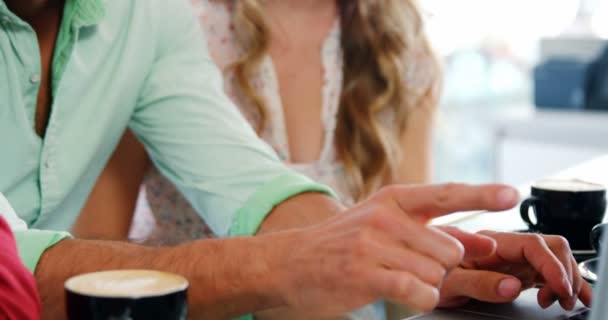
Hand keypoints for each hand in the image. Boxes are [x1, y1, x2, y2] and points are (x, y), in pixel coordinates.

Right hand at [268, 184, 518, 316]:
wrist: (291, 261)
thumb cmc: (342, 243)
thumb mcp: (383, 226)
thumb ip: (433, 232)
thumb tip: (483, 242)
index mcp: (392, 200)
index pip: (446, 193)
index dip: (482, 193)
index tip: (512, 193)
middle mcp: (385, 217)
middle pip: (449, 250)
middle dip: (440, 268)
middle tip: (410, 267)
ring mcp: (374, 244)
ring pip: (436, 275)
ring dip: (425, 285)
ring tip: (394, 277)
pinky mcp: (367, 273)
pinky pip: (420, 292)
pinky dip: (418, 299)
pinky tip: (398, 292)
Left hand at [438, 231, 592, 309]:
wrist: (416, 277)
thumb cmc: (425, 274)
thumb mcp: (449, 283)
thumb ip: (479, 283)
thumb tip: (511, 285)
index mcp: (488, 242)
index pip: (531, 244)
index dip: (551, 263)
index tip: (560, 286)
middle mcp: (503, 247)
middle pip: (548, 247)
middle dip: (565, 269)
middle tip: (565, 298)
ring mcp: (510, 259)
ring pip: (550, 258)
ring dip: (565, 276)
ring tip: (564, 300)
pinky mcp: (513, 271)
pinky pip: (544, 272)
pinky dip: (558, 283)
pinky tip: (561, 297)